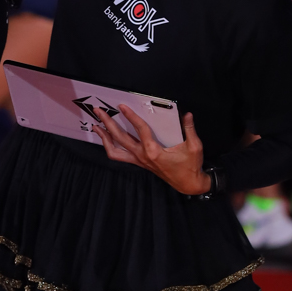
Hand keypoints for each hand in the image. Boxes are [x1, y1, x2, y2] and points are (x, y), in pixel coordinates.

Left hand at [89, 103, 209, 194]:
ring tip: (96, 126)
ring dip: (104, 138)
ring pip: (114, 151)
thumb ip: (190, 129)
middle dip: (108, 123)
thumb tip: (188, 115)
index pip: (140, 130)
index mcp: (154, 151)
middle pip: (120, 138)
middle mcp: (143, 156)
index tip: (122, 106)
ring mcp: (139, 161)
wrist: (188, 184)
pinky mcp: (139, 163)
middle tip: (98, 111)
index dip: (131, 117)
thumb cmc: (190, 166)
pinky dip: (110, 146)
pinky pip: (119, 156)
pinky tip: (107, 138)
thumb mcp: (194, 147)